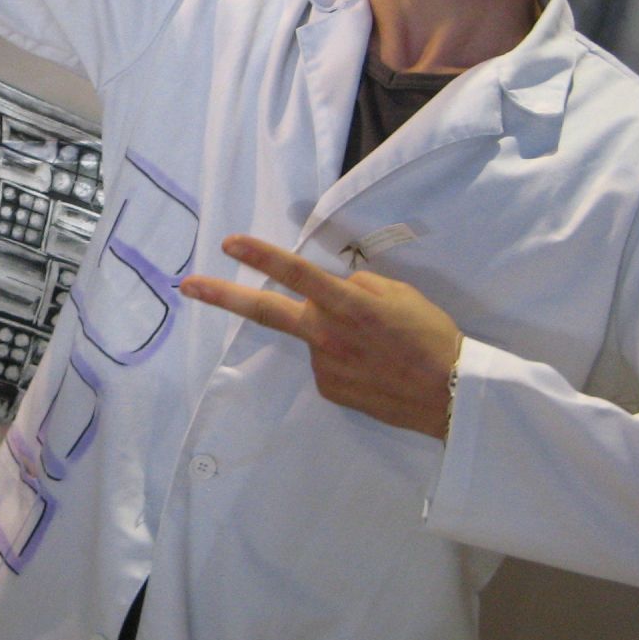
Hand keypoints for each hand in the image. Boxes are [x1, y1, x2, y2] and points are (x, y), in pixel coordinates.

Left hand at [178, 235, 461, 438]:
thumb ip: (357, 286)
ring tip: (375, 346)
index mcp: (348, 305)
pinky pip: (326, 362)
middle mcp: (328, 336)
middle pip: (266, 312)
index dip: (262, 256)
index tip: (230, 243)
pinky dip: (341, 357)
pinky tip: (371, 366)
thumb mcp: (400, 294)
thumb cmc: (431, 336)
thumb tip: (331, 287)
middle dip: (222, 296)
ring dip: (330, 332)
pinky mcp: (328, 390)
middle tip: (187, 285)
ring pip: (312, 336)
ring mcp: (324, 366)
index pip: (297, 274)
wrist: (450, 396)